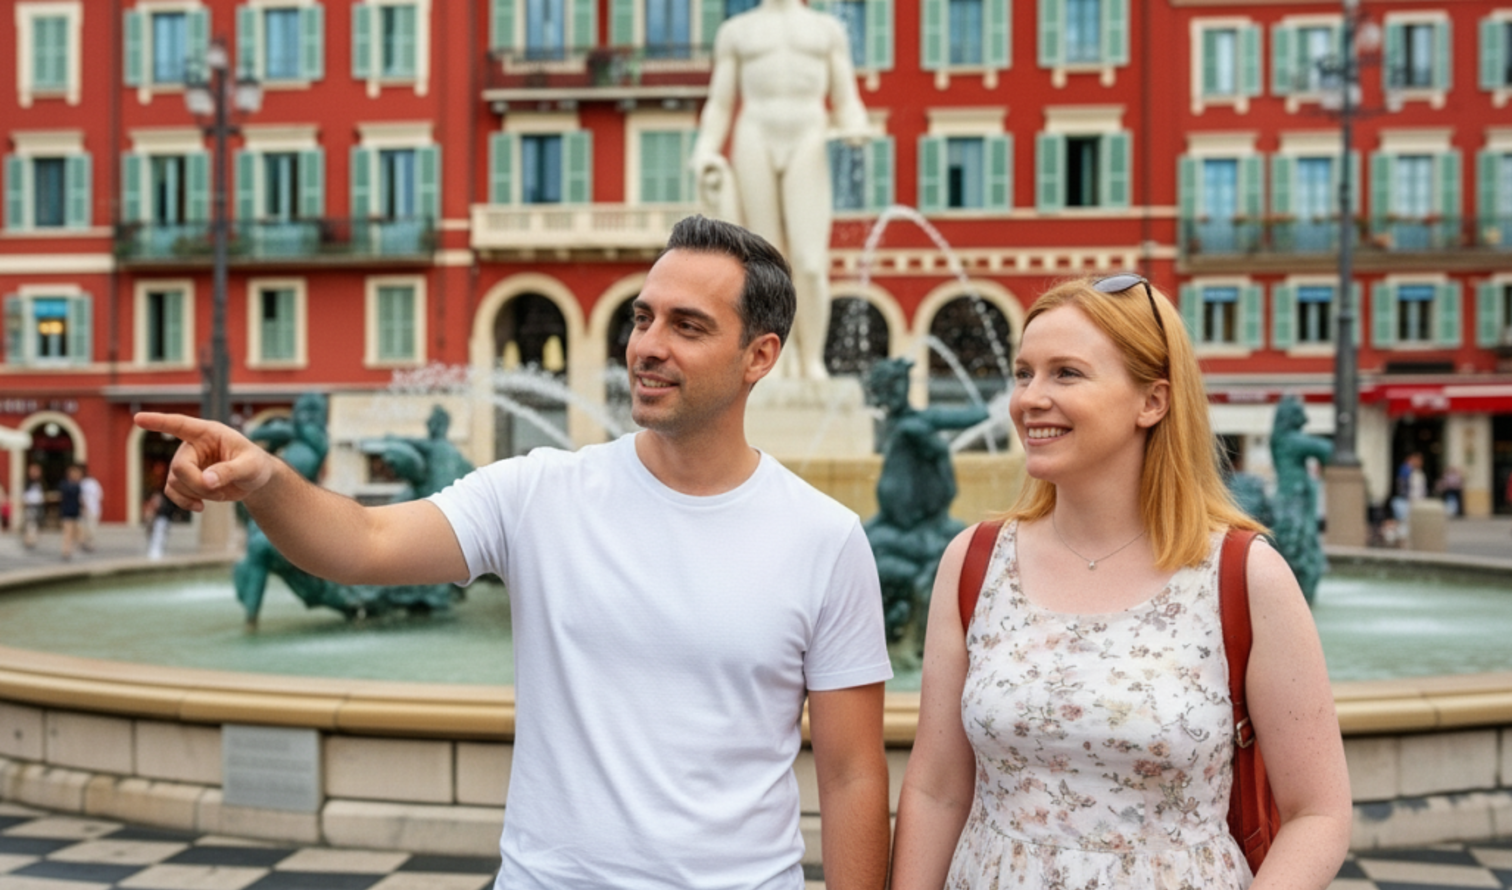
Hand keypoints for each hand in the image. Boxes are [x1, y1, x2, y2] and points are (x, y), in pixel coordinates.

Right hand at [134, 412, 277, 511]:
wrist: (254, 480)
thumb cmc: (254, 465)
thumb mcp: (250, 466)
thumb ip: (230, 471)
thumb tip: (206, 481)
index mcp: (208, 433)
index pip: (180, 424)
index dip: (159, 422)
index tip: (138, 418)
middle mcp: (192, 446)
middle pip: (179, 467)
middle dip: (197, 484)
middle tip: (220, 491)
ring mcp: (186, 462)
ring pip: (174, 482)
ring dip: (196, 494)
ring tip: (220, 494)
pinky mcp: (185, 479)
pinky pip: (172, 492)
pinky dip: (184, 502)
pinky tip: (200, 507)